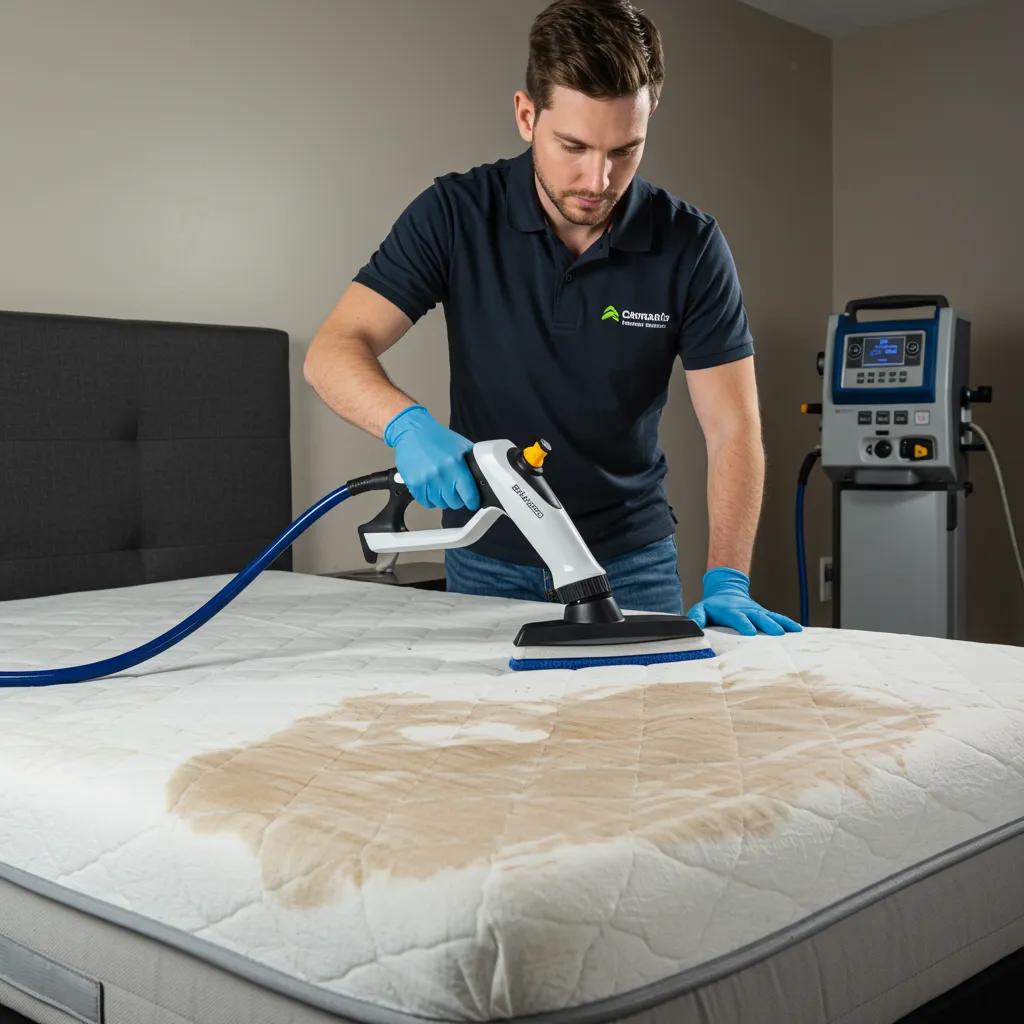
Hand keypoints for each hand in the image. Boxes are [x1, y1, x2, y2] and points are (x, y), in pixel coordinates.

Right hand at [383, 404, 480, 510]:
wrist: (413, 431)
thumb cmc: (438, 438)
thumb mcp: (462, 446)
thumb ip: (473, 462)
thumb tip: (483, 478)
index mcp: (455, 464)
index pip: (469, 494)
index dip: (473, 501)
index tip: (473, 502)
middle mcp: (440, 473)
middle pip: (454, 502)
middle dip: (457, 499)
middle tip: (456, 491)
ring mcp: (425, 480)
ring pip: (440, 504)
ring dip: (443, 499)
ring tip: (442, 486)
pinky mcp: (414, 483)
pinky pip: (426, 502)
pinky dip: (430, 499)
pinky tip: (432, 489)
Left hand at [686, 567, 801, 635]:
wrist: (726, 590)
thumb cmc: (713, 606)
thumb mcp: (700, 609)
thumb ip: (697, 617)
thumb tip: (693, 627)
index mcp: (731, 611)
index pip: (738, 617)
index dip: (744, 624)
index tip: (750, 632)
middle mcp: (747, 610)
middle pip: (759, 616)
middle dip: (768, 624)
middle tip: (777, 633)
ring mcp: (758, 611)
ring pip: (771, 616)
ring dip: (782, 623)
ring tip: (793, 631)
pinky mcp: (765, 613)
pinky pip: (778, 617)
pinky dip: (788, 622)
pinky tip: (798, 630)